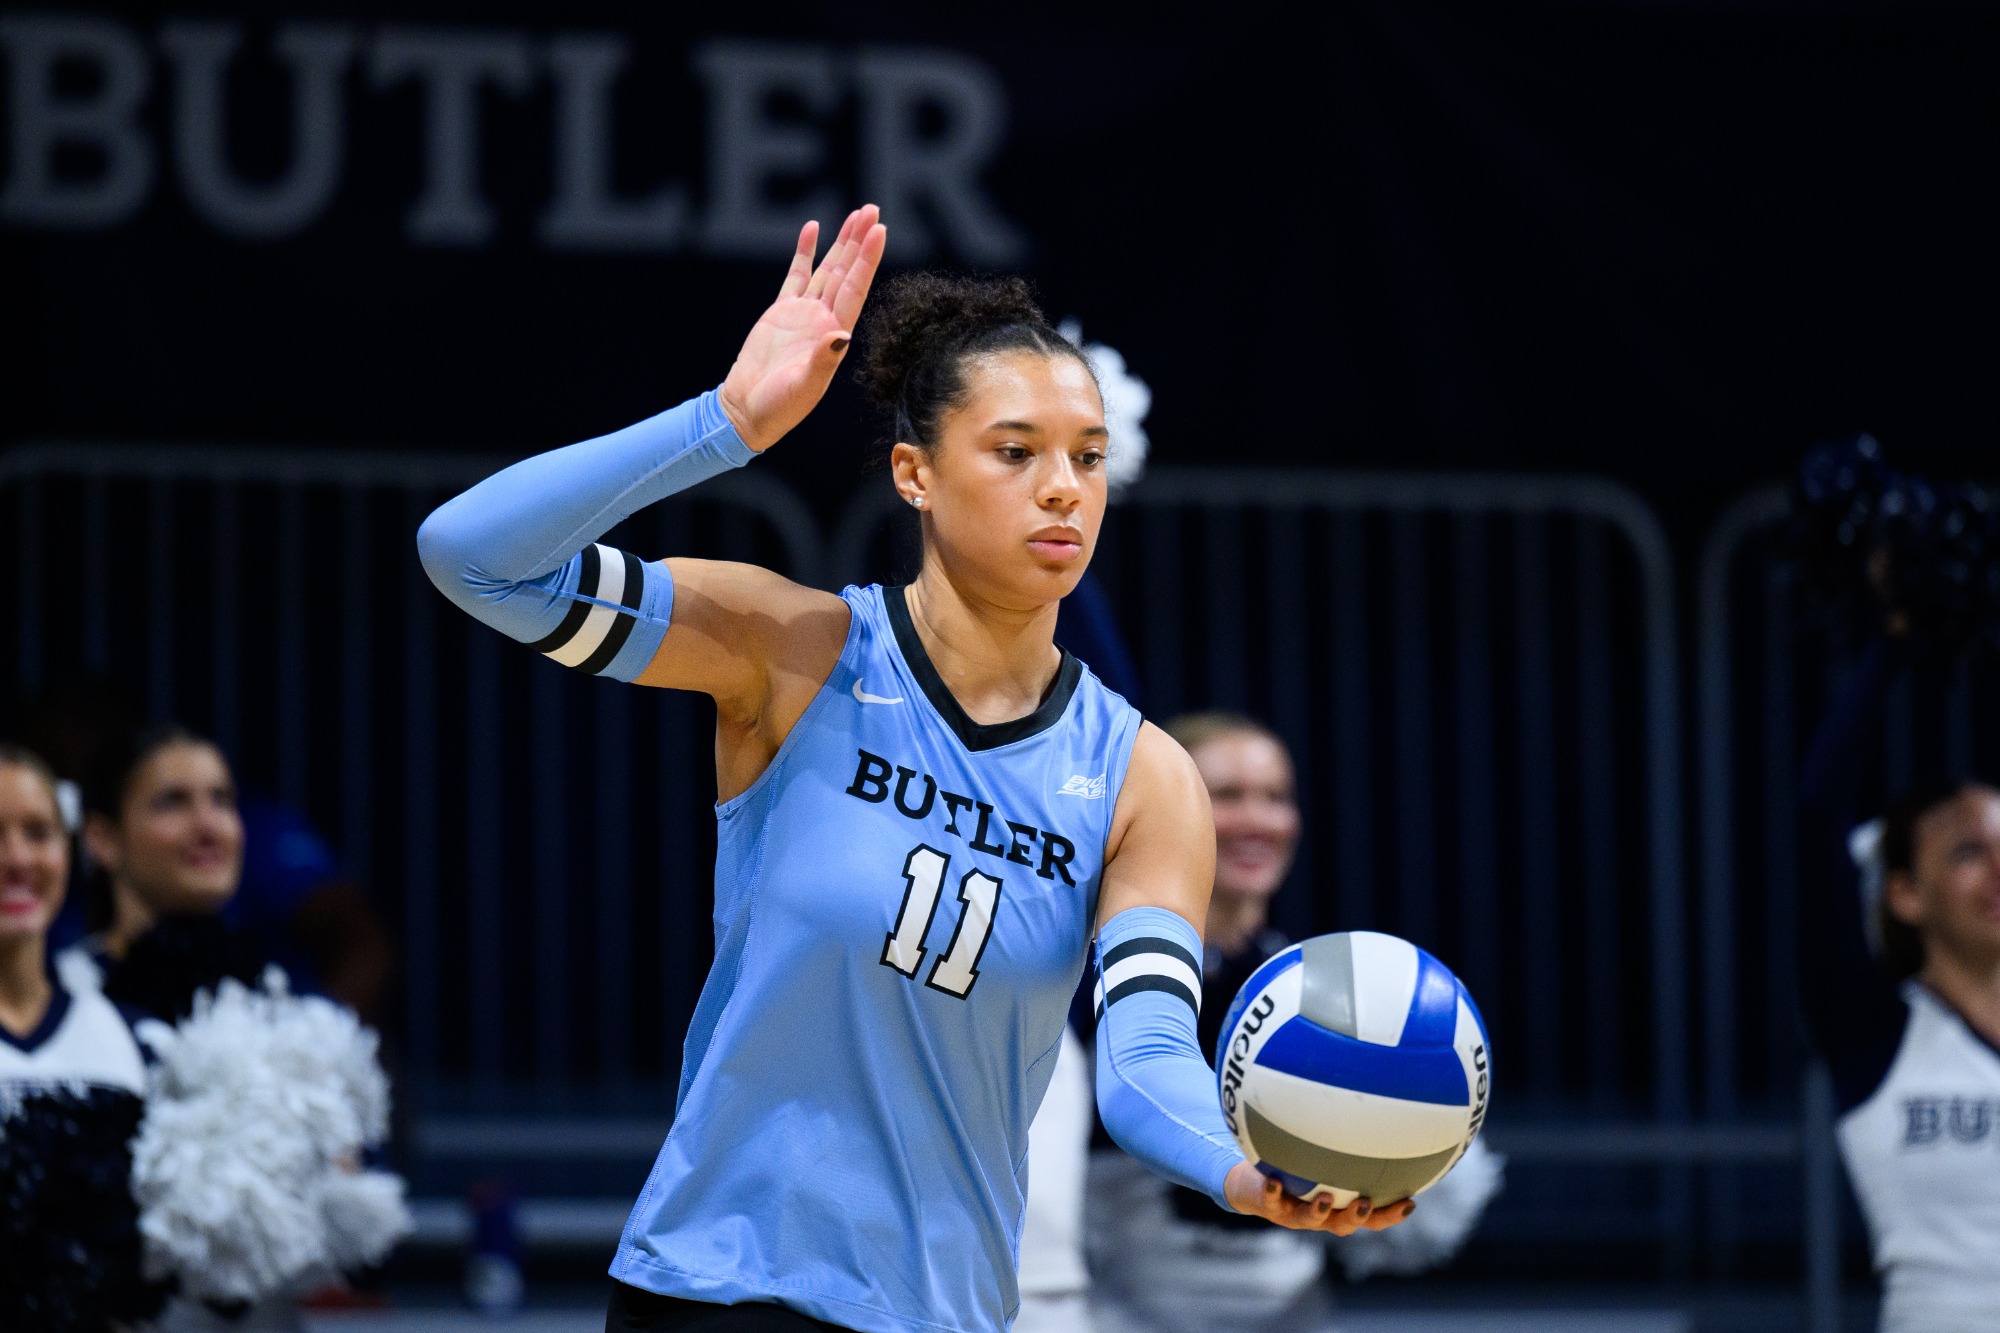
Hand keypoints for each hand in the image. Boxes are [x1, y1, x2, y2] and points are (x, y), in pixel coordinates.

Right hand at [718, 205, 887, 451]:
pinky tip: (813, 228)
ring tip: (854, 215)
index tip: (879, 231)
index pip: (856, 289)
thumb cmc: (780, 406)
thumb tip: (841, 336)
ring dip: (841, 242)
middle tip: (872, 210)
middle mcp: (825, 320)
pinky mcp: (781, 312)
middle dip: (859, 241)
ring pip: (827, 269)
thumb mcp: (804, 386)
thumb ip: (822, 360)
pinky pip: (797, 274)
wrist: (749, 410)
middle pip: (846, 272)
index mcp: (835, 336)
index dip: (868, 260)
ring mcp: (804, 313)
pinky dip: (805, 252)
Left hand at [1223, 1161, 1414, 1235]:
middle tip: (1366, 1202)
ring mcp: (1294, 1212)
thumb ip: (1348, 1143)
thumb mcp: (1325, 1153)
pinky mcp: (1268, 1204)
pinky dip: (1273, 1191)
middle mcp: (1321, 1214)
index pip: (1372, 1215)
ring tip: (1325, 1197)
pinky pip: (1269, 1200)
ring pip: (1309, 1219)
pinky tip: (1273, 1178)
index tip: (1411, 1202)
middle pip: (1344, 1224)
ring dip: (1318, 1210)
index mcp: (1340, 1206)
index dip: (1391, 1214)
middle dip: (1357, 1216)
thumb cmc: (1298, 1163)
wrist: (1253, 1181)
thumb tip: (1380, 1109)